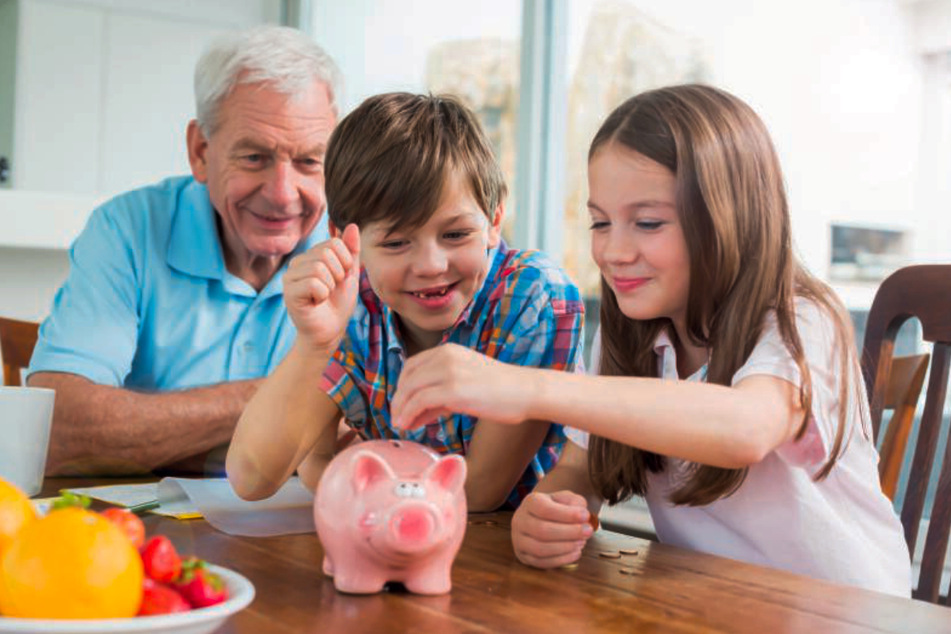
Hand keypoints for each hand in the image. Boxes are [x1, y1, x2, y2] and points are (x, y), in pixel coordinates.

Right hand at [283, 224, 359, 351]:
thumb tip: (353, 226)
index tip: (340, 278)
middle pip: (326, 253)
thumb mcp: (350, 273)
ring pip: (319, 268)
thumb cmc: (338, 303)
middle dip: (338, 274)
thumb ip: (352, 251)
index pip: (334, 243)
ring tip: (323, 296)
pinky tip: (316, 302)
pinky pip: (313, 283)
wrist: (330, 331)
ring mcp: (290, 276)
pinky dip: (322, 295)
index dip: (346, 262)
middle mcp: (297, 262)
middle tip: (332, 289)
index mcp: (311, 255)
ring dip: (330, 286)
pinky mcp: (289, 292)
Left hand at [391, 343, 533, 429]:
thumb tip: (416, 412)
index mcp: (448, 350)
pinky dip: (409, 414)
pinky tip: (409, 426)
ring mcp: (449, 371)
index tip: (401, 404)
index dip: (402, 386)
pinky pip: (420, 401)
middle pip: (408, 377)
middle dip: (398, 400)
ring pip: (410, 390)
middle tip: (397, 418)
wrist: (526, 391)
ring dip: (400, 410)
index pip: (412, 365)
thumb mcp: (465, 382)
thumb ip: (440, 392)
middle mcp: (445, 356)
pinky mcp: (453, 389)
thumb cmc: (501, 390)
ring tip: (400, 425)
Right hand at [511, 491, 592, 567]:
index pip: (544, 509)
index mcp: (530, 502)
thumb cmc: (555, 508)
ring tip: (582, 542)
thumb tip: (582, 516)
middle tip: (588, 531)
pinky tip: (576, 553)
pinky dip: (561, 560)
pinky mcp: (523, 556)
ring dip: (565, 548)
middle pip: (542, 530)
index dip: (566, 514)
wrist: (539, 518)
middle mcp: (520, 520)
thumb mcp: (565, 499)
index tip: (585, 516)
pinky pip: (541, 562)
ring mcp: (519, 540)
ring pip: (540, 549)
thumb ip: (575, 503)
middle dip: (569, 533)